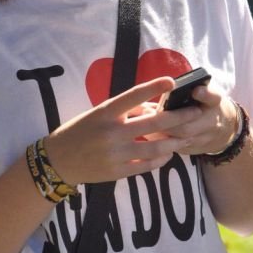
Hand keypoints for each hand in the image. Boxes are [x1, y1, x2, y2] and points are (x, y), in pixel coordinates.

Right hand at [44, 77, 198, 184]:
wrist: (58, 161)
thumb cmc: (79, 131)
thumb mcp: (98, 114)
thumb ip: (125, 110)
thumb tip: (154, 107)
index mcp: (105, 112)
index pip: (133, 96)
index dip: (154, 87)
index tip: (172, 80)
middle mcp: (112, 131)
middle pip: (153, 122)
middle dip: (179, 117)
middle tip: (195, 113)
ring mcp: (115, 153)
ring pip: (155, 146)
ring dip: (175, 141)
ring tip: (187, 137)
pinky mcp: (117, 171)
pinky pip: (146, 165)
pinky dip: (160, 159)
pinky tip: (168, 154)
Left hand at [148, 81, 238, 156]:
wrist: (220, 130)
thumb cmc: (203, 104)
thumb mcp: (201, 92)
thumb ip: (187, 89)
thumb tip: (158, 86)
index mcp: (214, 102)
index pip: (213, 97)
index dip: (205, 94)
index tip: (195, 90)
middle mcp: (211, 121)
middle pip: (190, 124)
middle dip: (168, 120)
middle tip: (149, 112)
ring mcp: (203, 138)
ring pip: (181, 139)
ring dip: (161, 132)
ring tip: (145, 124)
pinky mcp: (193, 149)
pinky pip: (176, 147)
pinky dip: (161, 141)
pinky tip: (147, 135)